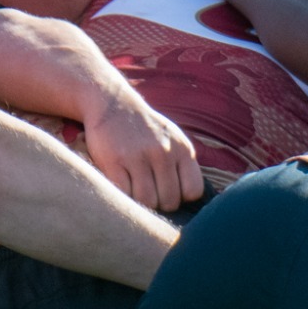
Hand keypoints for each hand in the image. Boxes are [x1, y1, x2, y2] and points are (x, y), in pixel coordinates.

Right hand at [78, 87, 203, 212]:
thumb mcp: (173, 139)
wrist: (114, 104)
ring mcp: (139, 157)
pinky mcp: (115, 161)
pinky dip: (123, 196)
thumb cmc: (146, 129)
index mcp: (182, 149)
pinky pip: (124, 194)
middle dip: (160, 204)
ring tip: (136, 192)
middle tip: (150, 194)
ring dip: (141, 204)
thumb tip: (189, 200)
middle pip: (169, 201)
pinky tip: (122, 186)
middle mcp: (164, 152)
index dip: (181, 197)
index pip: (193, 191)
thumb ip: (182, 165)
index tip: (169, 191)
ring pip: (147, 201)